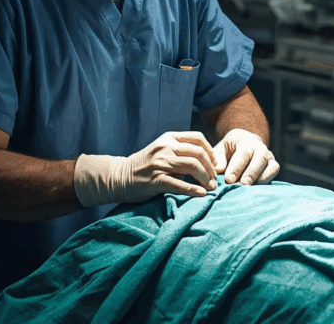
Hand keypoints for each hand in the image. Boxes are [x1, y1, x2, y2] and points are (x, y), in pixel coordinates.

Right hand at [73, 131, 217, 205]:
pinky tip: (201, 194)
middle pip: (198, 153)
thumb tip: (206, 161)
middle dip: (211, 168)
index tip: (215, 164)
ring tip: (210, 188)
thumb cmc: (144, 166)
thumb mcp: (161, 151)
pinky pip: (179, 184)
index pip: (198, 138)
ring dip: (205, 178)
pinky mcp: (155, 180)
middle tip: (214, 181)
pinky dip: (193, 189)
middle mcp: (165, 147)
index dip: (211, 151)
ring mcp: (160, 163)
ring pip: (192, 166)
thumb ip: (179, 151)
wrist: (118, 177)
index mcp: (169, 138)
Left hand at [213, 128, 279, 184]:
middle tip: (242, 185)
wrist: (241, 147)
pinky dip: (267, 180)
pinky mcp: (273, 165)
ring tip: (249, 189)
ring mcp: (268, 155)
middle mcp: (259, 146)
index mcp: (244, 139)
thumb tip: (218, 170)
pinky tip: (256, 189)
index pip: (242, 153)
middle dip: (251, 173)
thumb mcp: (220, 150)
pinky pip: (274, 171)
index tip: (229, 180)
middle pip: (260, 158)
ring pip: (271, 165)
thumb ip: (218, 159)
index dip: (236, 167)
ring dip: (261, 178)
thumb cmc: (228, 150)